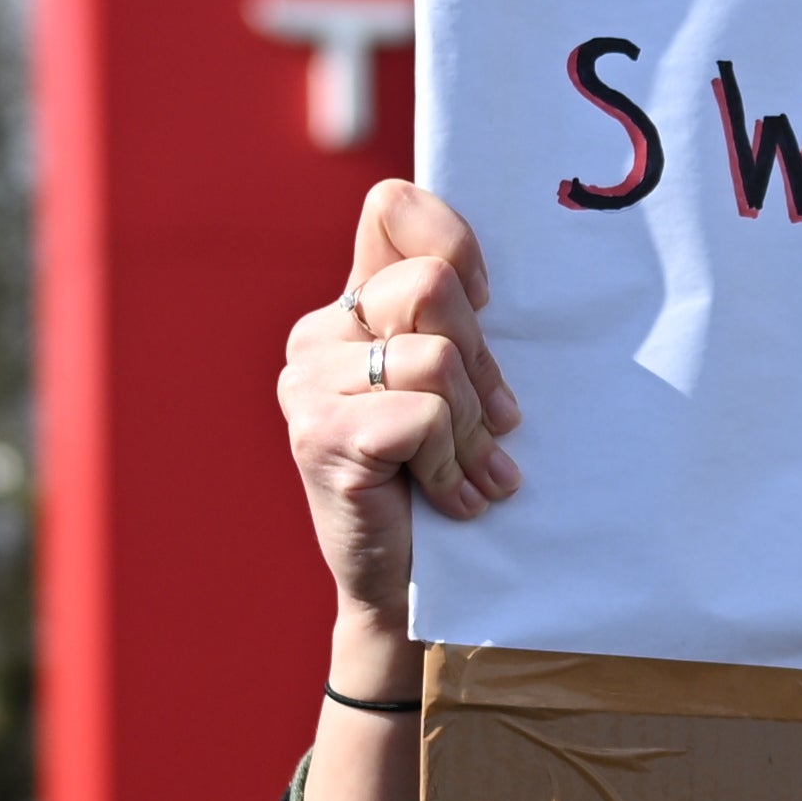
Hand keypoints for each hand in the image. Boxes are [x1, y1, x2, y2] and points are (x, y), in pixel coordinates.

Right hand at [284, 184, 518, 800]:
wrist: (408, 592)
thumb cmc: (443, 484)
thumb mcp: (459, 391)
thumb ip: (460, 324)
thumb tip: (495, 274)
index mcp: (352, 308)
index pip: (393, 207)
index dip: (456, 245)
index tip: (488, 305)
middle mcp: (316, 336)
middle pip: (432, 288)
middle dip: (484, 365)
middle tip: (494, 424)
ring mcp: (306, 386)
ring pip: (435, 358)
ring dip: (472, 429)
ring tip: (470, 472)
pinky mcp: (318, 436)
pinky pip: (421, 417)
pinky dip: (451, 465)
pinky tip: (449, 499)